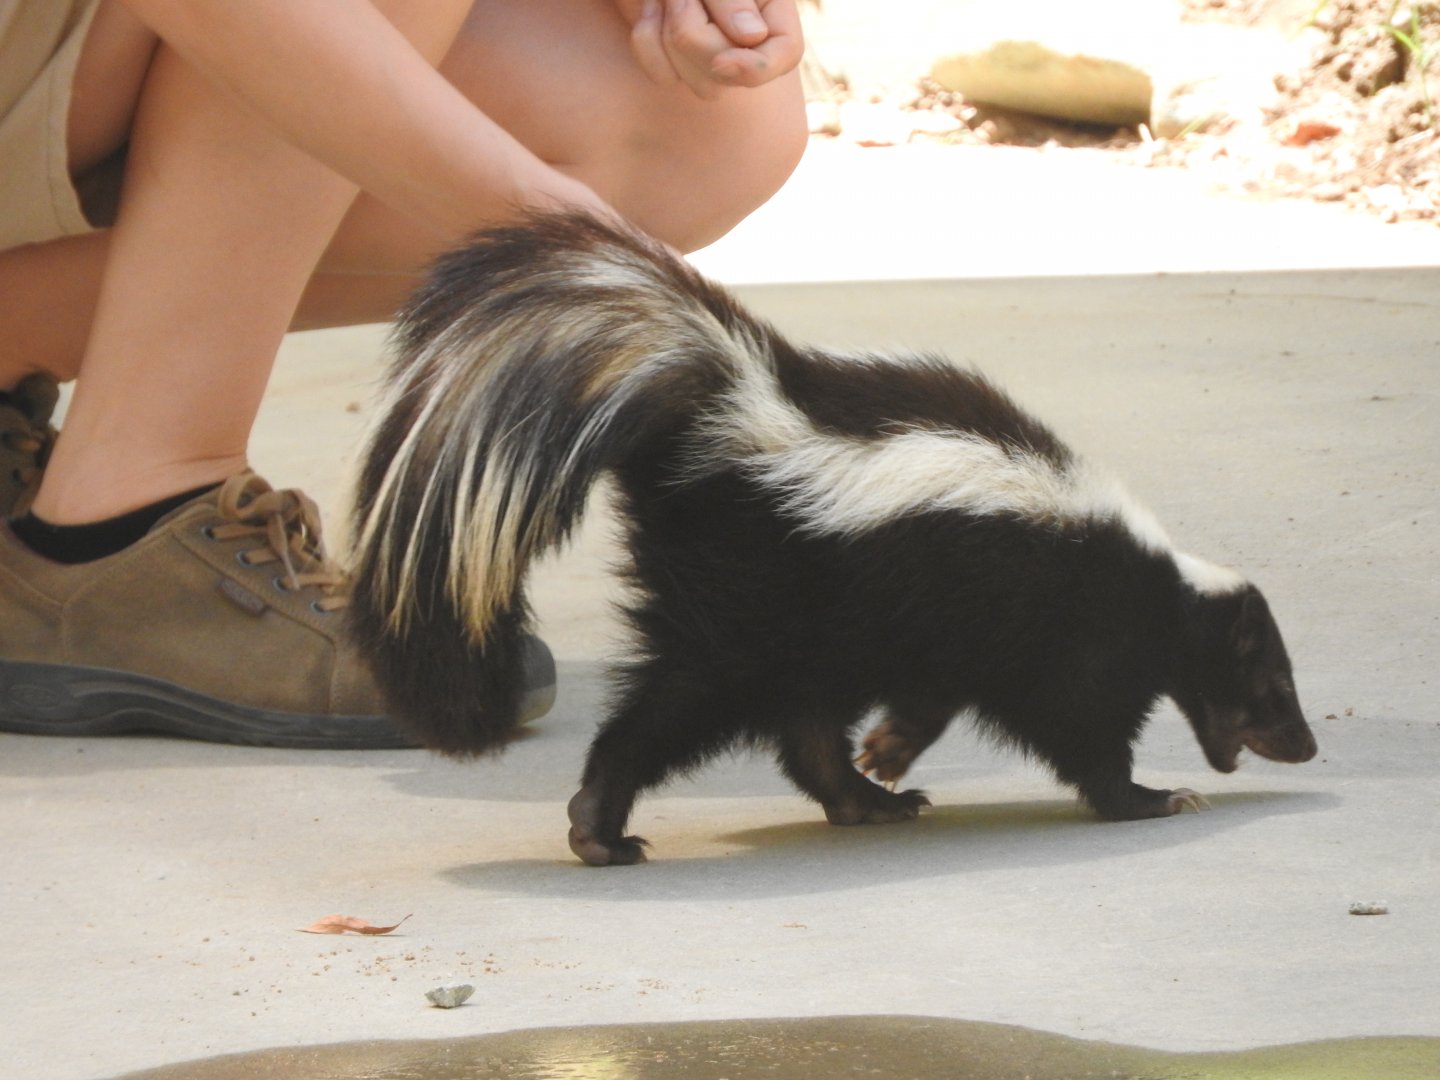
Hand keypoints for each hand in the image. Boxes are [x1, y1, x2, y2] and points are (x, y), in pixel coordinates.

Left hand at [628, 0, 802, 99]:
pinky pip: (665, 77)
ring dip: (669, 38)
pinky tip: (650, 10)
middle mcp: (748, 42)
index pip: (785, 54)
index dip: (755, 67)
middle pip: (734, 74)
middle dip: (695, 35)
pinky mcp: (679, 64)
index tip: (720, 62)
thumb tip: (751, 36)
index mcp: (772, 11)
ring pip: (702, 85)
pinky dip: (648, 44)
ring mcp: (714, 58)